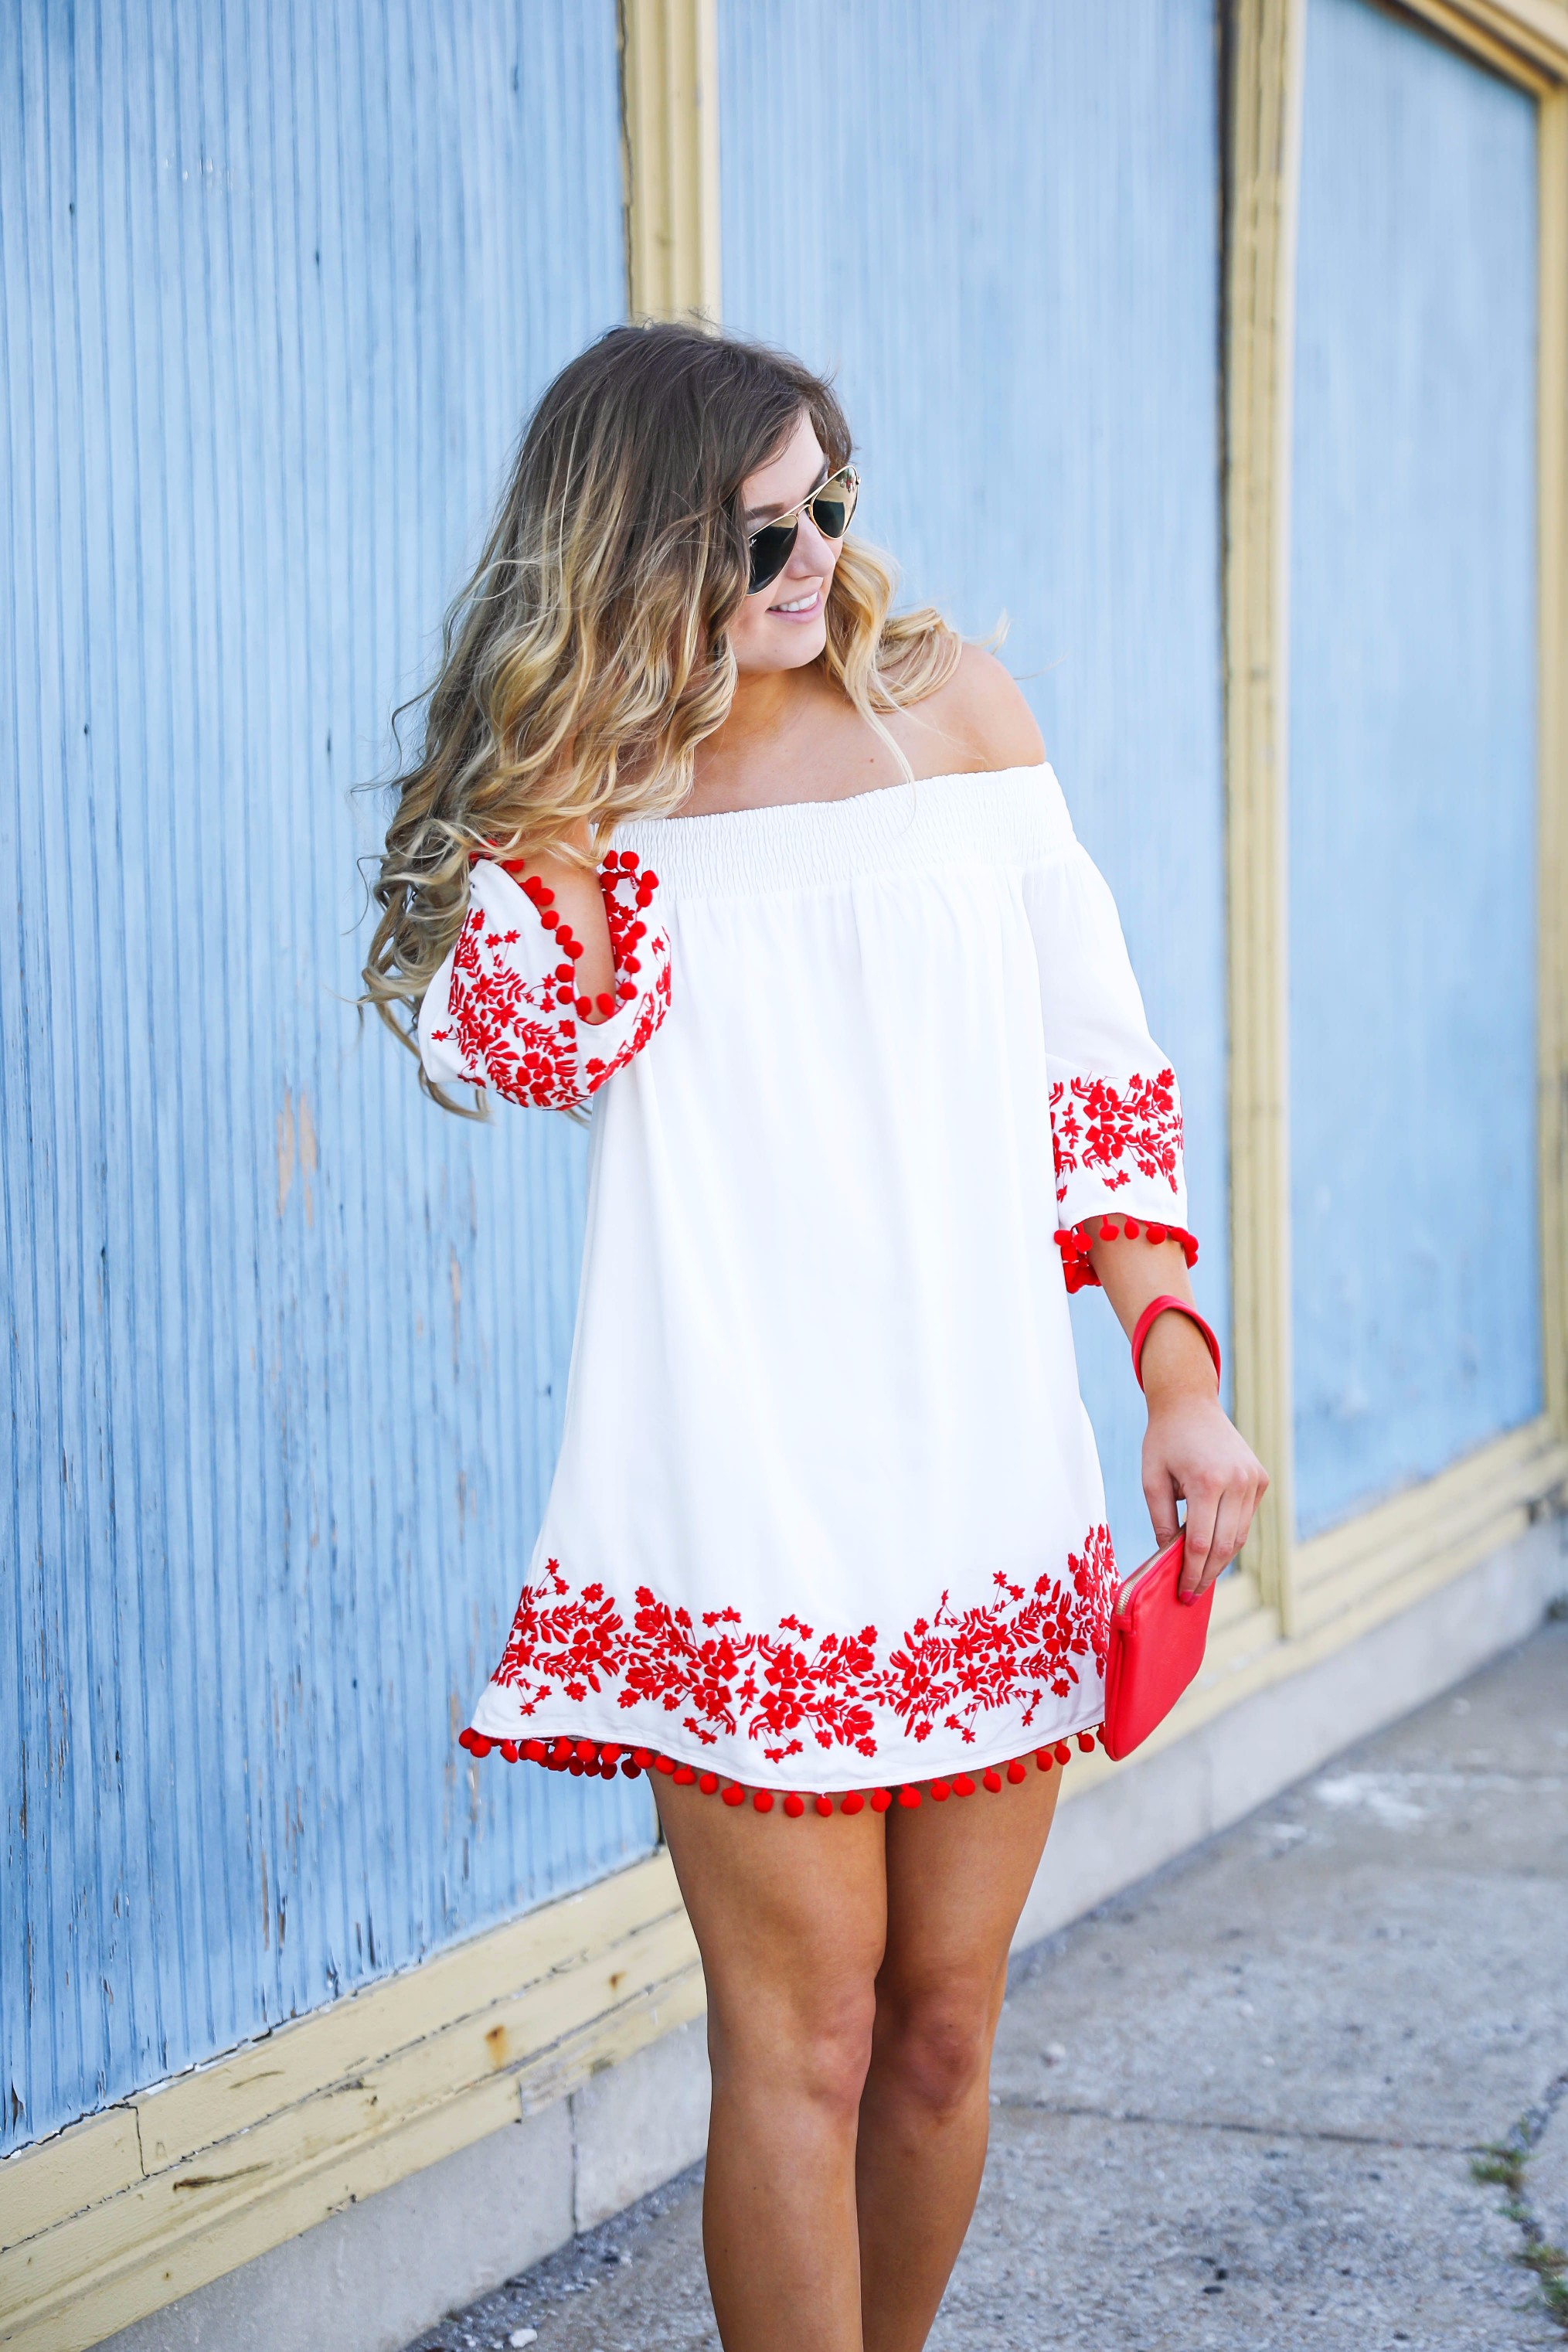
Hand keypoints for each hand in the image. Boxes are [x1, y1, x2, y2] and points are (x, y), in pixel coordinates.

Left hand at [1142, 1381, 1268, 1600]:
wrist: (1190, 1403)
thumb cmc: (1164, 1440)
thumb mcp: (1151, 1479)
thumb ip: (1161, 1521)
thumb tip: (1170, 1558)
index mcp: (1208, 1480)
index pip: (1201, 1542)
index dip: (1191, 1571)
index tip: (1181, 1591)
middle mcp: (1238, 1481)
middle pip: (1225, 1545)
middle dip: (1206, 1573)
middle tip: (1190, 1593)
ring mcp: (1253, 1479)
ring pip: (1240, 1536)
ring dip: (1220, 1559)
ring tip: (1200, 1576)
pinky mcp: (1260, 1479)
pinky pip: (1246, 1518)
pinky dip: (1230, 1535)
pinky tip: (1212, 1547)